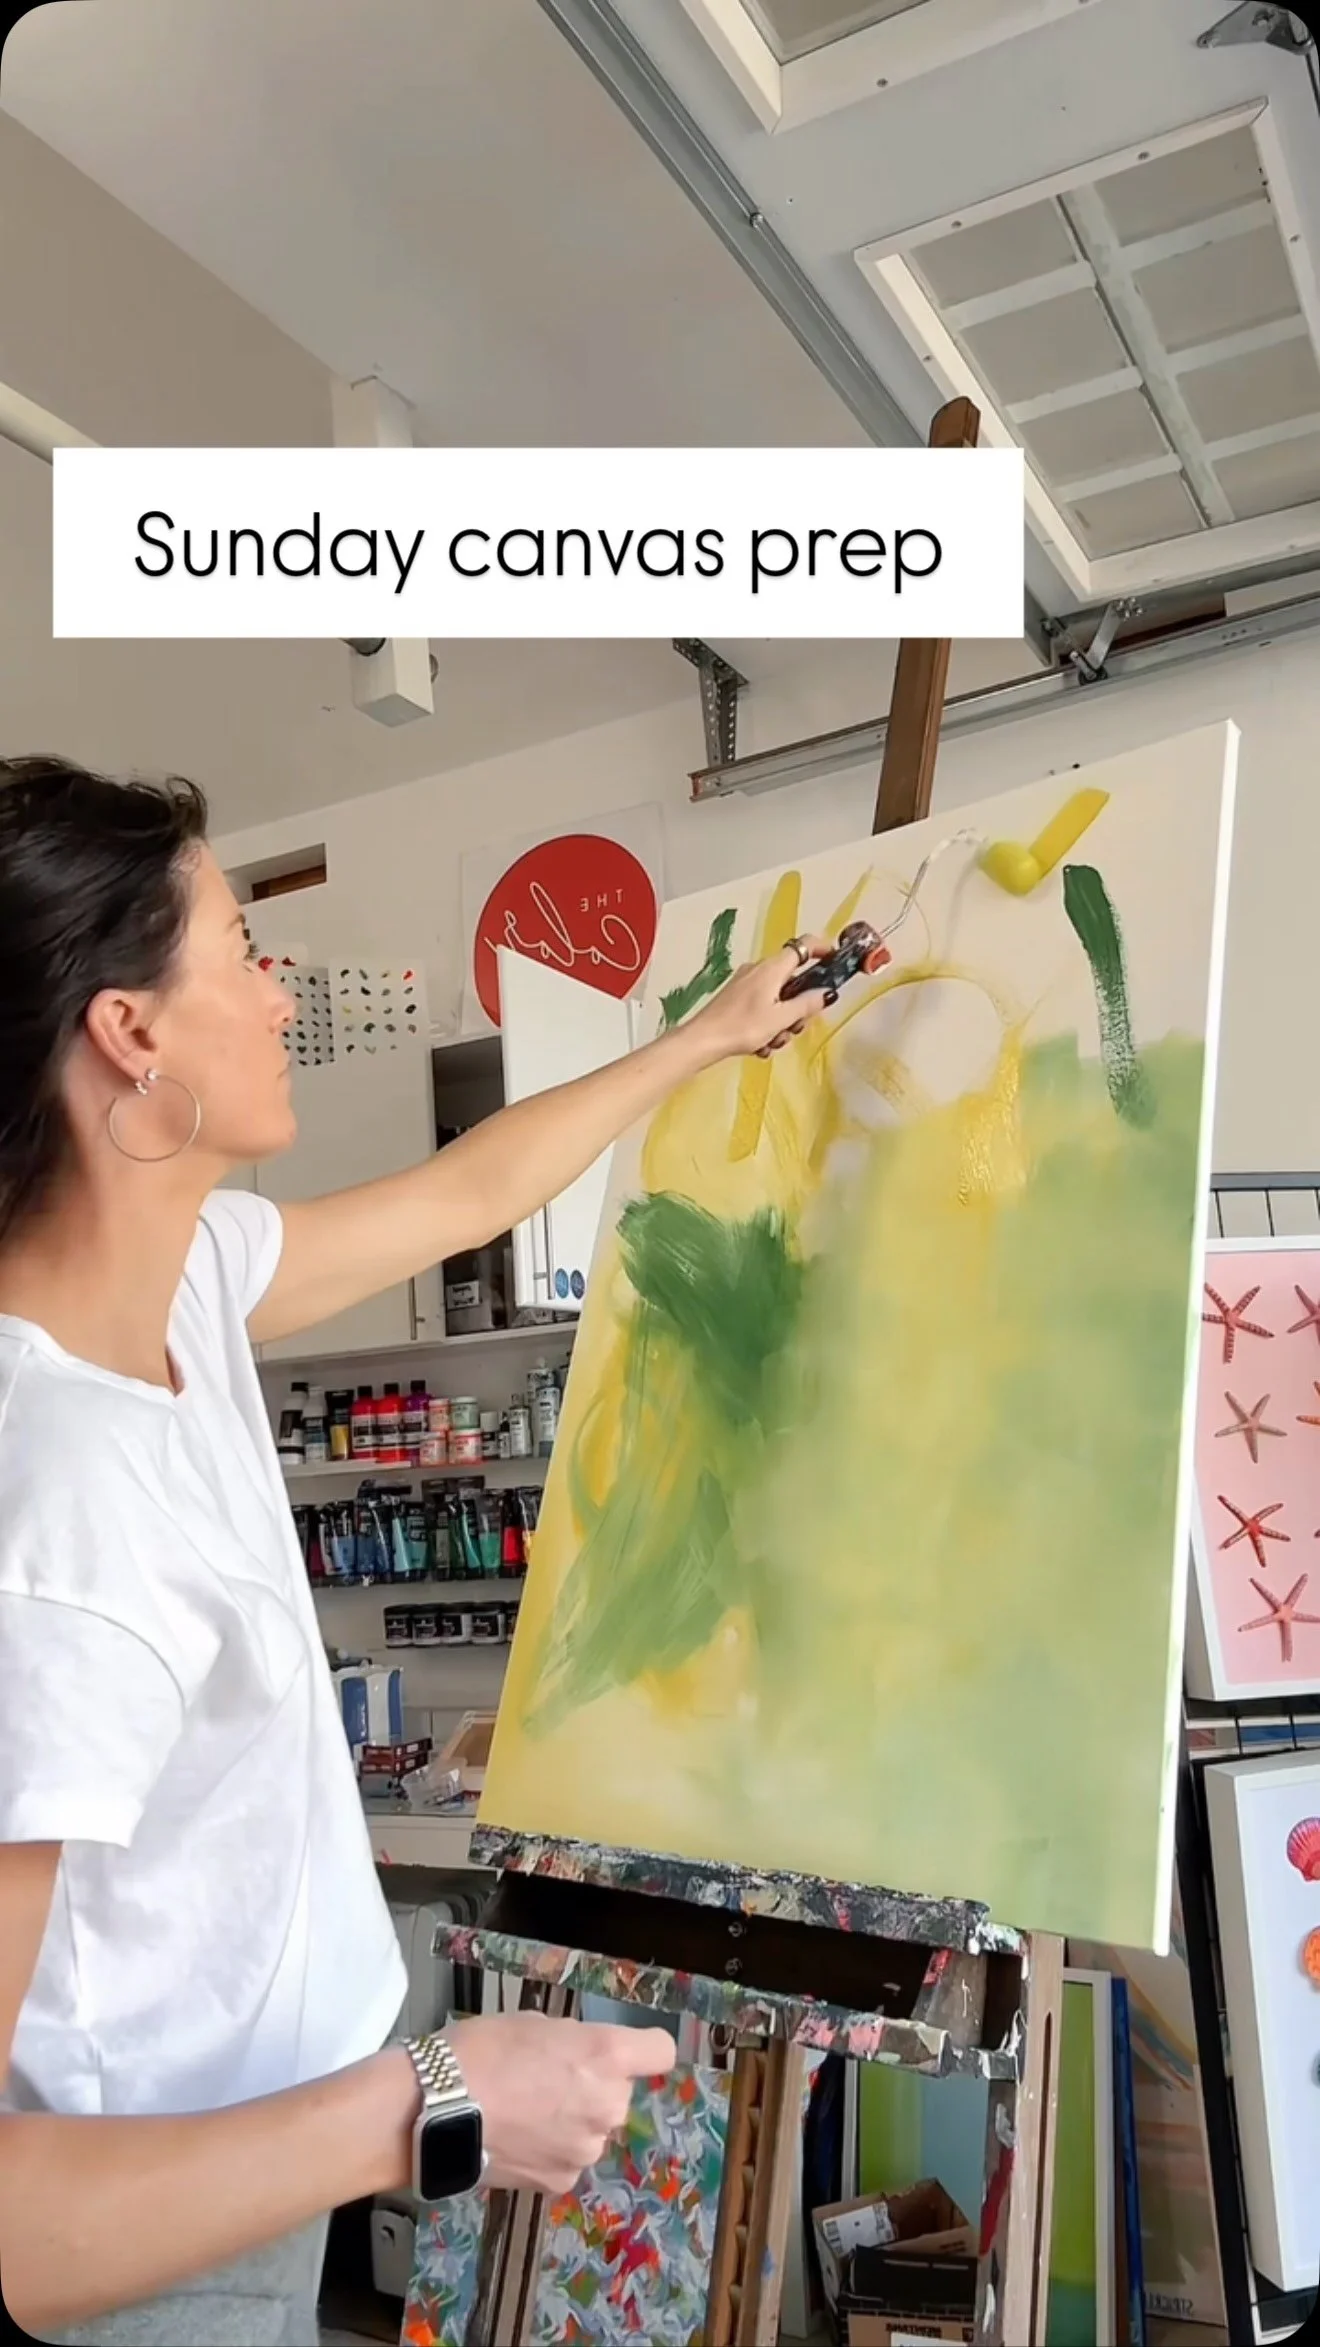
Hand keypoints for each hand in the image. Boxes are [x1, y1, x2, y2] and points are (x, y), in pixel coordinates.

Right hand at [447, 2012, 676, 2194]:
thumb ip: (572, 2044)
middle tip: (547, 2083)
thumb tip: (579, 2060)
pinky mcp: (561, 2183)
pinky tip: (516, 2143)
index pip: (660, 2050)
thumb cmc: (482, 2049)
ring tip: (523, 2116)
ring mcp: (586, 2149)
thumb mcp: (534, 2025)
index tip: (622, 2053)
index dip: (643, 2050)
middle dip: (593, 2087)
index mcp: (606, 2056)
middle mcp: (609, 2105)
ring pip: (593, 2129)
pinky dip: (549, 2153)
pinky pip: (567, 2160)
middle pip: (619, 2093)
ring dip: (572, 2123)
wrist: (436, 2108)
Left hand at [687, 936, 834, 1065]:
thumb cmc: (743, 1027)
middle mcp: (759, 970)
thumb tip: (827, 993)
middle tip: (794, 1028)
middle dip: (798, 1008)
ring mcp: (746, 983)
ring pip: (778, 998)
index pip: (804, 946)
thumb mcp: (781, 1019)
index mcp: (772, 968)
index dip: (823, 949)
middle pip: (793, 981)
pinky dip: (767, 1025)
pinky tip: (759, 1045)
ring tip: (772, 1042)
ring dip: (782, 1022)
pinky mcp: (736, 998)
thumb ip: (807, 1005)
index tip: (836, 961)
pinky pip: (763, 1007)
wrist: (702, 1040)